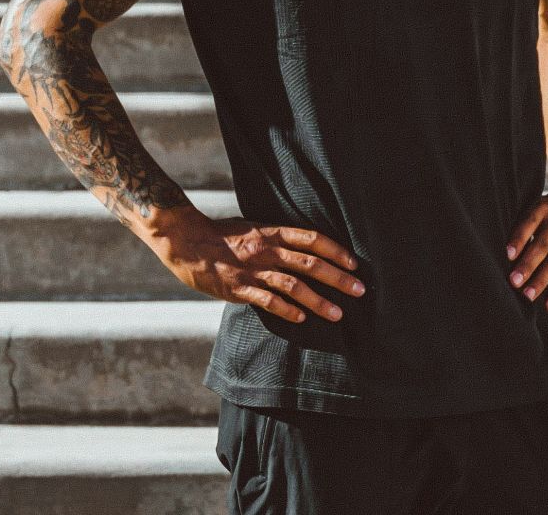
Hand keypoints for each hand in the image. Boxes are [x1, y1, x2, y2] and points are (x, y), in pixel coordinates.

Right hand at [146, 208, 363, 323]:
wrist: (186, 242)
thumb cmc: (224, 235)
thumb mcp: (255, 229)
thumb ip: (279, 238)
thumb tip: (307, 248)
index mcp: (273, 232)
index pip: (312, 240)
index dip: (336, 251)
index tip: (355, 265)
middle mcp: (267, 250)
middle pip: (310, 264)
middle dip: (338, 278)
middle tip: (360, 291)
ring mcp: (253, 270)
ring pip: (294, 286)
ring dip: (319, 301)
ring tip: (338, 313)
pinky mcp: (238, 288)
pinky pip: (268, 301)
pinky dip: (287, 310)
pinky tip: (301, 318)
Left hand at [506, 187, 547, 311]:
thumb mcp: (541, 206)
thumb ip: (525, 225)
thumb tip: (503, 254)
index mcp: (544, 209)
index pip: (530, 223)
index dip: (519, 239)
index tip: (508, 255)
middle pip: (542, 246)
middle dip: (528, 265)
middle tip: (514, 282)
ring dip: (540, 281)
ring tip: (527, 296)